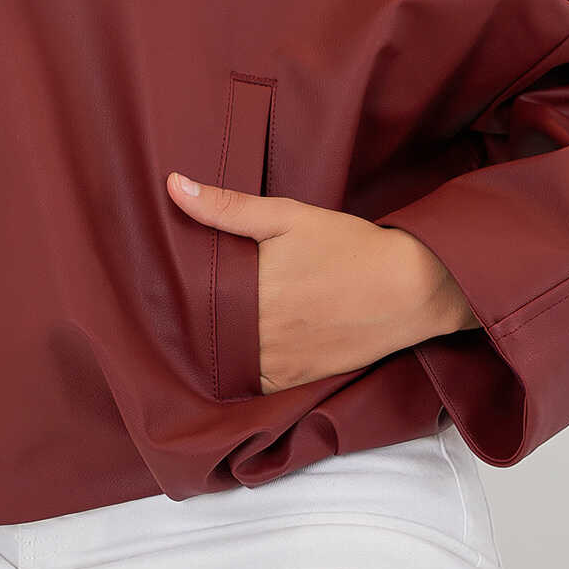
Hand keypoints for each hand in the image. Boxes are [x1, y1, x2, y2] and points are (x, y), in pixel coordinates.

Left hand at [166, 172, 473, 393]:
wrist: (411, 288)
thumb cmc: (348, 246)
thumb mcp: (286, 216)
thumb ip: (226, 207)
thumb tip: (172, 185)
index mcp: (251, 294)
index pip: (189, 301)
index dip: (171, 292)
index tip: (157, 280)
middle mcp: (261, 336)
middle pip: (204, 333)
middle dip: (188, 319)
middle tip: (169, 301)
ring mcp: (280, 363)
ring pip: (224, 362)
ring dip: (211, 347)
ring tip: (197, 325)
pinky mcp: (298, 380)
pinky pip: (252, 384)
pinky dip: (238, 370)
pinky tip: (231, 351)